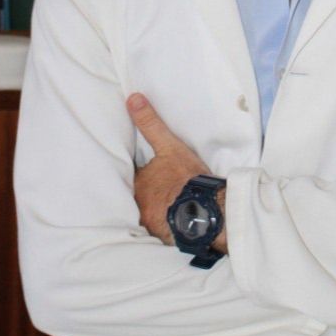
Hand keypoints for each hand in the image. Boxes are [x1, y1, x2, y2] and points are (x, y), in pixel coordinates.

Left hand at [127, 93, 226, 251]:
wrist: (207, 209)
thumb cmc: (186, 177)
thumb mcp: (170, 146)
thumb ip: (150, 124)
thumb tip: (133, 99)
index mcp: (138, 183)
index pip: (128, 177)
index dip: (133, 174)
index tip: (137, 172)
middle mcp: (139, 205)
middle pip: (134, 197)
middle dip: (140, 194)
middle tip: (149, 192)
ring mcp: (150, 223)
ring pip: (145, 215)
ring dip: (150, 211)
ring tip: (158, 209)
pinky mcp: (164, 236)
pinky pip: (158, 230)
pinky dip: (161, 227)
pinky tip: (169, 226)